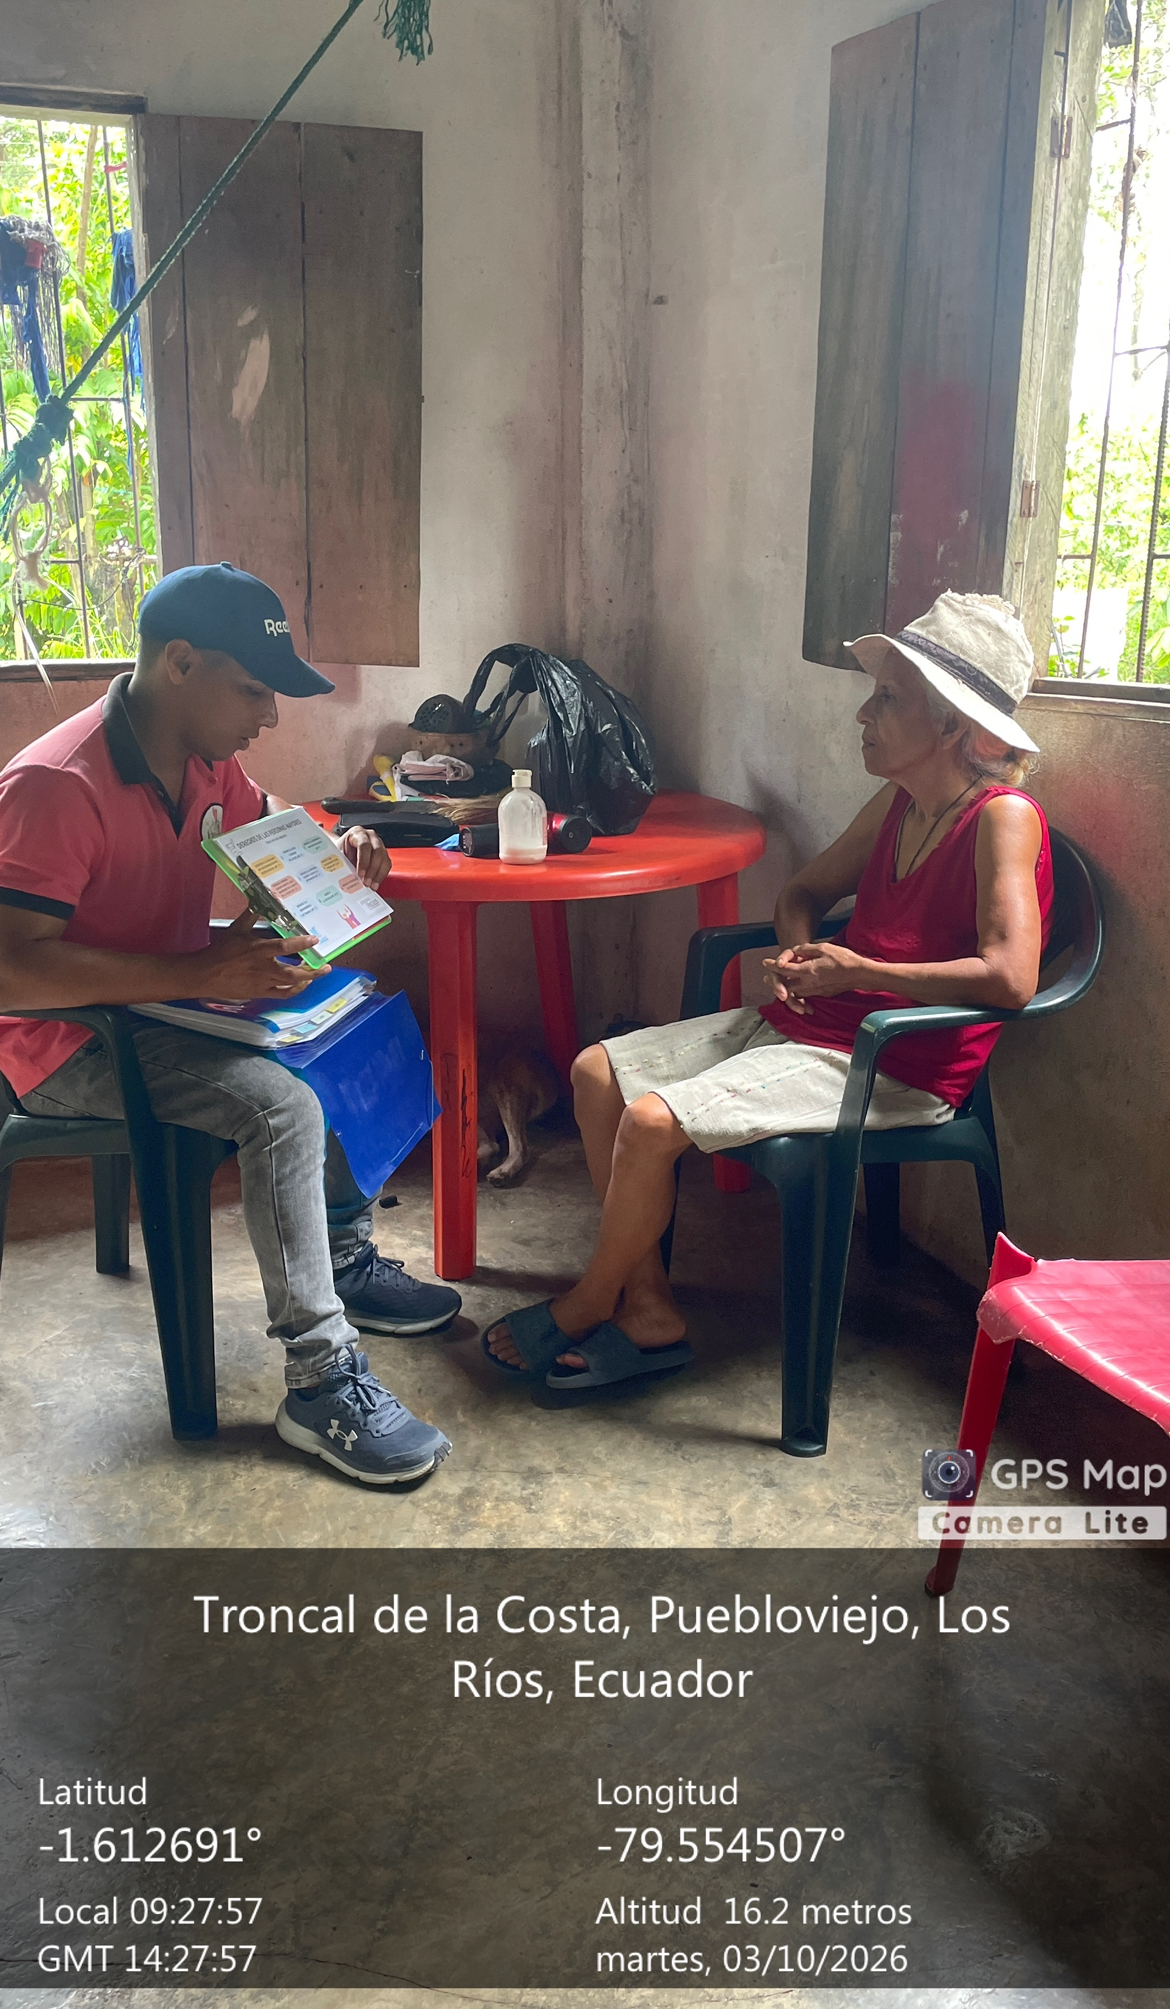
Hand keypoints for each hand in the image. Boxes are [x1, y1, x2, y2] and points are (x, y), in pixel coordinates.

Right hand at [191, 908, 318, 1001]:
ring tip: (317, 974)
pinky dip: (294, 990)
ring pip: (290, 985)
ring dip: (307, 980)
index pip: (284, 947)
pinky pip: (282, 994)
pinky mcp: (260, 993)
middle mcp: (264, 968)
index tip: (315, 940)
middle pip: (293, 973)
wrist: (205, 974)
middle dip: (312, 970)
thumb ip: (251, 915)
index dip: (301, 943)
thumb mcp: (236, 929)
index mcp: (259, 950)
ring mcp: (263, 983)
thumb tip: (260, 899)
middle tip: (326, 966)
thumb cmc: (221, 951)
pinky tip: (301, 984)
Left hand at [340, 825, 390, 889]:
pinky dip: (381, 876)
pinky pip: (387, 865)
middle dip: (372, 869)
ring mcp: (379, 845)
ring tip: (371, 886)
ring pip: (384, 859)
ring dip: (378, 875)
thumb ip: (343, 863)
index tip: (360, 873)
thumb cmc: (340, 851)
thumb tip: (346, 877)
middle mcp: (370, 837)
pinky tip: (375, 884)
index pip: (364, 845)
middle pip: (377, 852)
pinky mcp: (384, 855)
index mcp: (357, 833)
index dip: (363, 860)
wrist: (343, 850)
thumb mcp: (338, 855)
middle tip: (366, 882)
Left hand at [763, 940, 863, 1014]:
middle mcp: (808, 983)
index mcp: (807, 970)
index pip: (784, 969)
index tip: (765, 962)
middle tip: (766, 977)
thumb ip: (806, 950)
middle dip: (774, 981)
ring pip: (793, 992)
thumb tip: (796, 952)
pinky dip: (796, 994)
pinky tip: (795, 990)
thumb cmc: (843, 959)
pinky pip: (804, 995)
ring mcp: (814, 990)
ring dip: (784, 988)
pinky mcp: (820, 994)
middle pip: (784, 985)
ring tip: (778, 984)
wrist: (859, 974)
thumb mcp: (823, 948)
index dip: (773, 965)